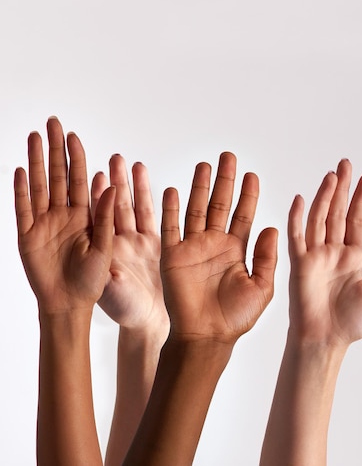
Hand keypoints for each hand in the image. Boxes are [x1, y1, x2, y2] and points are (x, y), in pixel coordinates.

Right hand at [14, 116, 114, 313]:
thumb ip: (107, 219)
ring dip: (37, 161)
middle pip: (58, 175)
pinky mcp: (27, 236)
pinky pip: (23, 208)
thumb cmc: (92, 281)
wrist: (70, 305)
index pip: (81, 180)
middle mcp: (64, 214)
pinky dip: (21, 190)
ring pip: (40, 185)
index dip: (77, 158)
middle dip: (56, 149)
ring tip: (35, 136)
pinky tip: (21, 170)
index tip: (74, 136)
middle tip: (53, 123)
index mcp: (86, 216)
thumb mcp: (106, 248)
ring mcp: (44, 223)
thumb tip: (114, 188)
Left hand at [92, 155, 168, 334]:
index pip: (96, 213)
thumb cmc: (125, 308)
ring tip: (132, 162)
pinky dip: (154, 200)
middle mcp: (118, 239)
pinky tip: (155, 182)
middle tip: (113, 157)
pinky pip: (154, 217)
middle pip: (114, 203)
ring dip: (132, 184)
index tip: (91, 171)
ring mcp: (137, 240)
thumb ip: (109, 275)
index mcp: (102, 248)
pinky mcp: (156, 243)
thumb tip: (101, 260)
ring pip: (134, 205)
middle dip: (114, 179)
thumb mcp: (113, 292)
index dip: (94, 192)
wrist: (147, 318)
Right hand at [159, 152, 276, 342]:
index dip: (248, 195)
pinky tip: (174, 190)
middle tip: (229, 157)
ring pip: (196, 210)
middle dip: (225, 181)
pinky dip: (171, 210)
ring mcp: (193, 248)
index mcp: (237, 250)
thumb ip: (266, 258)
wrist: (206, 338)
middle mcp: (215, 244)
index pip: (243, 214)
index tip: (252, 174)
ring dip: (199, 187)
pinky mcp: (173, 257)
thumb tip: (272, 228)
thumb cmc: (235, 318)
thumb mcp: (261, 287)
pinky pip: (171, 229)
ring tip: (205, 165)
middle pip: (220, 204)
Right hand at [288, 159, 361, 346]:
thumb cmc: (353, 323)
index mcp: (356, 256)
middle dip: (344, 188)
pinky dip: (297, 219)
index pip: (361, 220)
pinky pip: (298, 237)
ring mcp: (317, 256)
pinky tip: (300, 199)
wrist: (326, 342)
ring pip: (320, 219)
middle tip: (348, 164)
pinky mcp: (300, 264)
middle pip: (340, 213)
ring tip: (332, 175)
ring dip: (325, 197)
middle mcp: (336, 251)